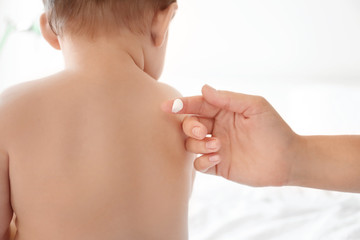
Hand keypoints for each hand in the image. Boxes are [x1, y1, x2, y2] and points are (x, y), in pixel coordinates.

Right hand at [162, 85, 299, 186]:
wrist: (288, 159)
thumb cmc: (273, 128)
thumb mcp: (254, 106)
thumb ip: (228, 99)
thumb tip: (203, 88)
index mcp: (223, 111)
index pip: (198, 105)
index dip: (182, 105)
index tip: (168, 106)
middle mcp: (217, 128)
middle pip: (190, 124)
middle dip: (190, 126)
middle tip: (204, 131)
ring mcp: (216, 147)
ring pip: (191, 144)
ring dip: (198, 144)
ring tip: (218, 146)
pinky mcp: (219, 165)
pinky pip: (199, 164)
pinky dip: (202, 161)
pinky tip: (217, 158)